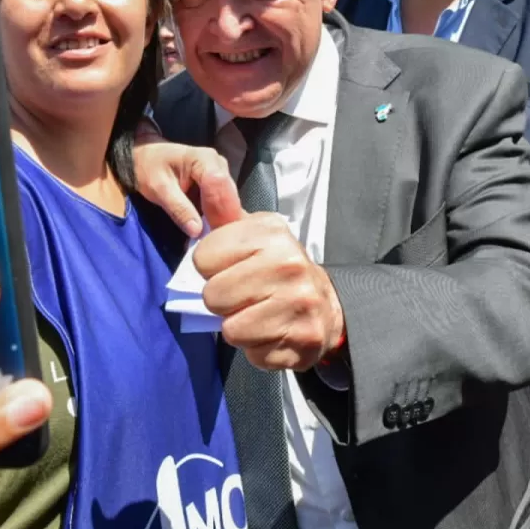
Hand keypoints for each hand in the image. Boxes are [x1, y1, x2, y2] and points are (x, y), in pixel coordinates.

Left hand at [132, 135, 232, 236]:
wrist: (146, 159)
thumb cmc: (150, 170)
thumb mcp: (159, 190)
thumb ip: (179, 209)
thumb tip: (197, 231)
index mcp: (203, 158)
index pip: (218, 184)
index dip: (220, 210)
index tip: (215, 234)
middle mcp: (218, 162)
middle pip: (229, 194)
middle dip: (224, 218)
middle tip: (217, 241)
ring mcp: (222, 172)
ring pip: (230, 200)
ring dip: (224, 219)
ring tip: (216, 237)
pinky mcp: (220, 182)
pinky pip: (225, 202)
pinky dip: (220, 216)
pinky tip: (214, 229)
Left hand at [193, 172, 343, 369]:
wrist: (326, 305)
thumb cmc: (275, 266)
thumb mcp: (251, 233)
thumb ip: (224, 210)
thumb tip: (211, 174)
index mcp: (272, 234)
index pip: (203, 259)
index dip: (211, 268)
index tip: (231, 267)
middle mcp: (290, 265)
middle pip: (213, 296)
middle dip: (223, 301)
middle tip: (244, 296)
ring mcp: (299, 305)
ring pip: (231, 329)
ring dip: (238, 327)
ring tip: (257, 314)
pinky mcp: (302, 342)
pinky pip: (253, 354)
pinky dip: (258, 349)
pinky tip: (273, 332)